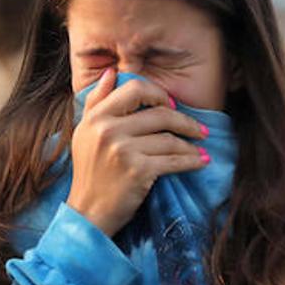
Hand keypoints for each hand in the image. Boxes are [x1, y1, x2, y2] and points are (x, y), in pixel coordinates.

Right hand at [65, 70, 208, 236]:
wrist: (88, 213)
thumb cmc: (90, 173)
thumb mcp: (85, 133)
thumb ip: (97, 101)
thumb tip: (112, 71)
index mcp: (96, 117)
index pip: (134, 88)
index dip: (158, 93)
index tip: (171, 106)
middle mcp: (107, 130)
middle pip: (159, 113)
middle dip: (185, 121)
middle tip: (199, 129)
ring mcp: (122, 150)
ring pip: (169, 139)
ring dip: (191, 145)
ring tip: (200, 148)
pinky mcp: (138, 171)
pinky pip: (174, 160)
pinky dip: (191, 161)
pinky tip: (200, 162)